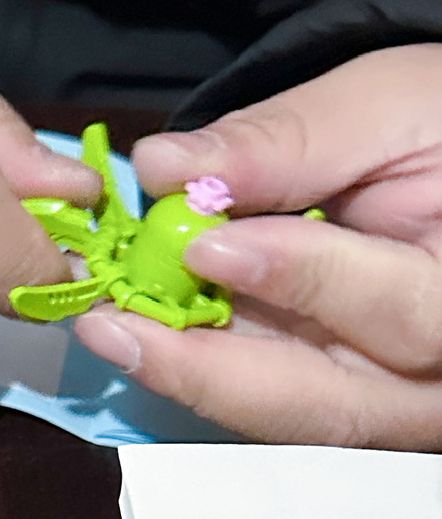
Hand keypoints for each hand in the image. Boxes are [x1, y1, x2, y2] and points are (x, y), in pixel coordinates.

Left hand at [73, 45, 441, 447]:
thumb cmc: (439, 122)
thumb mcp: (383, 107)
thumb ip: (288, 143)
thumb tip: (167, 166)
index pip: (409, 313)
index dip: (306, 281)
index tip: (209, 246)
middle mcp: (441, 379)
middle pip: (330, 403)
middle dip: (211, 368)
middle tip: (112, 323)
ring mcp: (394, 398)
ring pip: (286, 411)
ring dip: (191, 371)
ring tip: (109, 326)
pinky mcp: (346, 395)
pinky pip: (269, 397)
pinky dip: (202, 365)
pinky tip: (139, 330)